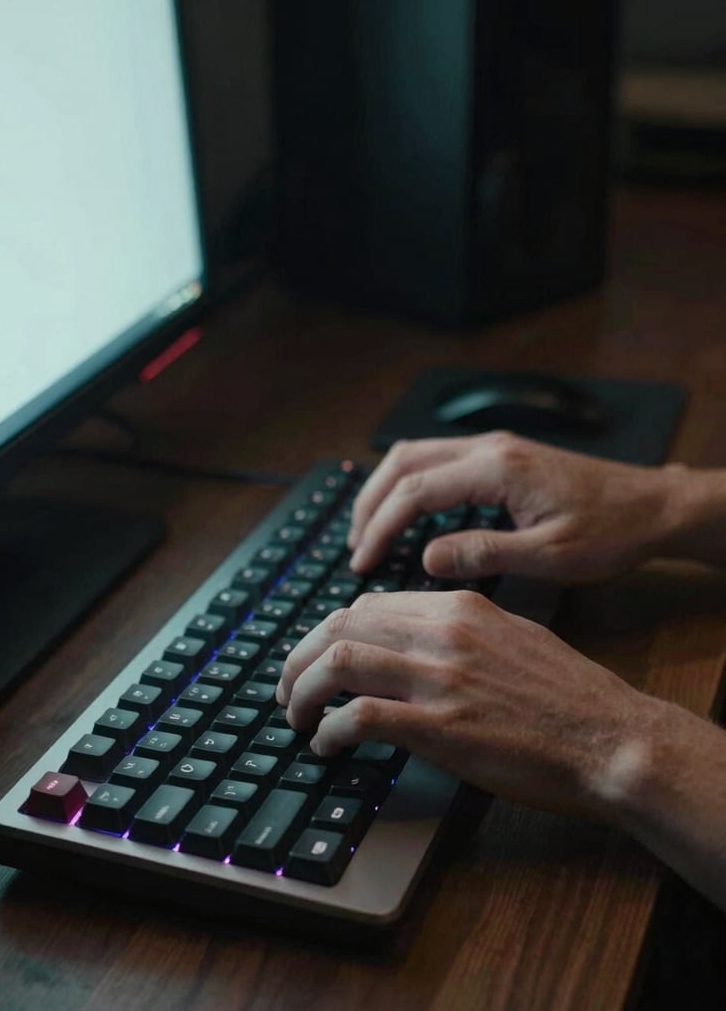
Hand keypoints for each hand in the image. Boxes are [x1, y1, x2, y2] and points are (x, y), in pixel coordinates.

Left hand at [275, 590, 652, 816]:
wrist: (611, 738)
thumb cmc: (569, 696)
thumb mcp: (513, 636)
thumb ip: (458, 630)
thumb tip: (410, 640)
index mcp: (459, 606)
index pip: (368, 606)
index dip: (329, 634)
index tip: (317, 660)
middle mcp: (443, 632)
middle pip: (340, 626)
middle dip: (300, 659)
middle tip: (289, 691)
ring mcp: (440, 679)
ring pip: (338, 663)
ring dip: (302, 692)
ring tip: (297, 718)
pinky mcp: (441, 728)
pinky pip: (360, 717)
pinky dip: (331, 731)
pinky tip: (329, 746)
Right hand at [348, 433, 680, 584]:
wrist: (654, 506)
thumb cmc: (612, 532)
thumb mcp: (551, 556)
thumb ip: (485, 554)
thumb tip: (426, 558)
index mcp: (497, 468)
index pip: (415, 491)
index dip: (380, 528)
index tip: (362, 563)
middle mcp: (490, 448)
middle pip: (404, 461)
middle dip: (370, 503)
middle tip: (355, 548)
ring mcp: (495, 447)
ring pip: (417, 455)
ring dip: (386, 490)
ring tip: (369, 532)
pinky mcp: (502, 457)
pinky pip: (439, 461)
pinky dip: (411, 485)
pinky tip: (408, 516)